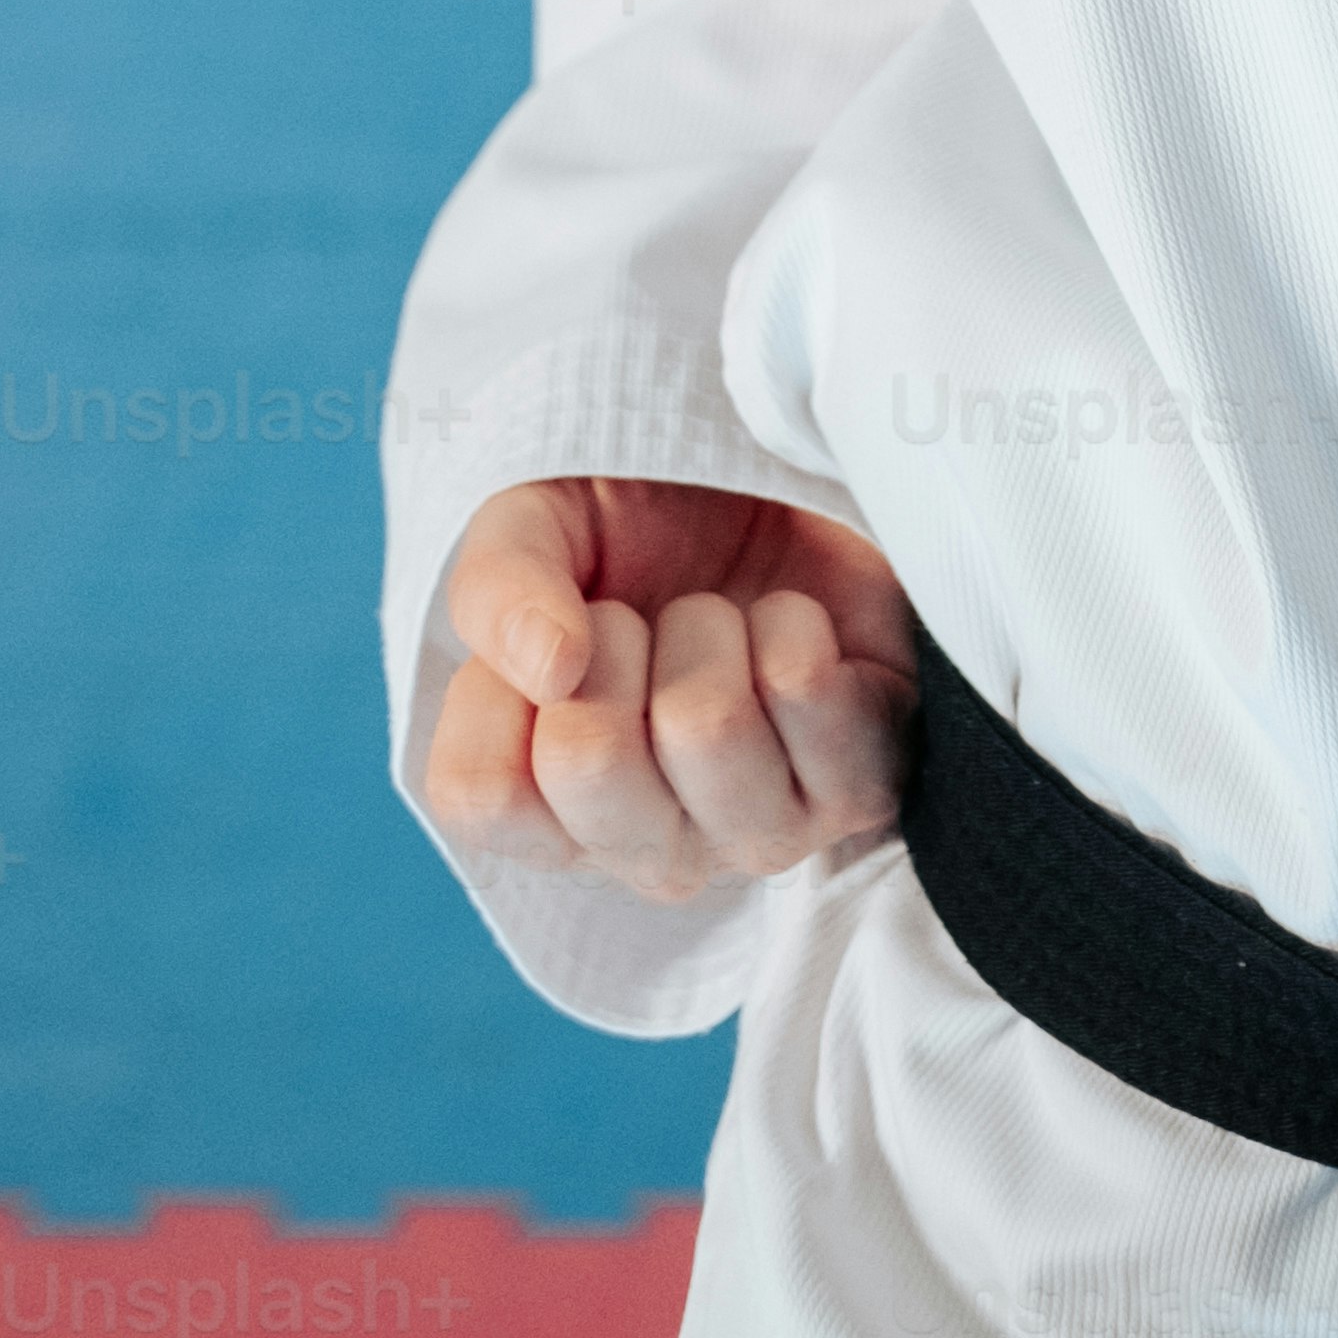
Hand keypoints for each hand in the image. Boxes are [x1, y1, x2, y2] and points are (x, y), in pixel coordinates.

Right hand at [423, 473, 917, 901]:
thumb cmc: (644, 534)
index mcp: (549, 814)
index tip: (557, 637)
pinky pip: (803, 689)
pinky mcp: (857, 789)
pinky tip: (794, 630)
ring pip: (704, 725)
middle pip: (589, 762)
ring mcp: (753, 834)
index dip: (505, 686)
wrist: (782, 488)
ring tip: (724, 626)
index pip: (481, 797)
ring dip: (709, 627)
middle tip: (646, 621)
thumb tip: (548, 665)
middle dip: (614, 638)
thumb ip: (496, 591)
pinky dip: (793, 620)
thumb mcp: (534, 530)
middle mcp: (647, 849)